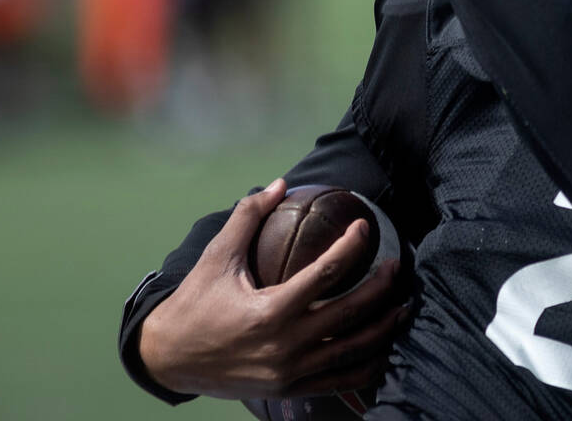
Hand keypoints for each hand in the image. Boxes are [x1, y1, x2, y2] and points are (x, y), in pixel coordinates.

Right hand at [138, 179, 410, 399]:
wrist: (168, 358)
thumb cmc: (195, 302)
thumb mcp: (216, 257)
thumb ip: (247, 217)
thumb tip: (279, 182)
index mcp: (269, 311)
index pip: (326, 273)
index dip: (351, 246)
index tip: (364, 226)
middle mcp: (284, 345)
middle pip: (350, 313)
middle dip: (380, 288)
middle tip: (396, 267)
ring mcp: (290, 371)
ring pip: (352, 350)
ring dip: (383, 328)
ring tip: (403, 306)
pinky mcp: (289, 389)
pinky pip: (340, 381)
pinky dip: (366, 365)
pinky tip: (383, 348)